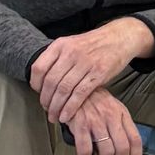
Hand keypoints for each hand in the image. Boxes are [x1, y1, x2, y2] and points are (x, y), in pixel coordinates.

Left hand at [30, 16, 154, 127]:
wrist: (119, 38)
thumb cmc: (94, 44)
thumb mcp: (72, 44)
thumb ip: (57, 59)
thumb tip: (43, 81)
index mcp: (60, 45)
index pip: (39, 68)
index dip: (35, 85)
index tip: (38, 94)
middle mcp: (70, 53)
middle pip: (51, 82)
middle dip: (46, 100)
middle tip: (46, 110)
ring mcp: (85, 63)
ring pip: (64, 90)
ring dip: (56, 107)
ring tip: (55, 116)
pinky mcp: (98, 73)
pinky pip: (79, 94)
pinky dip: (70, 108)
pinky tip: (66, 115)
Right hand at [62, 87, 142, 154]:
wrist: (75, 87)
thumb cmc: (95, 100)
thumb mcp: (114, 108)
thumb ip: (122, 125)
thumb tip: (128, 147)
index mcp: (122, 114)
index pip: (135, 139)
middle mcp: (111, 117)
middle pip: (123, 148)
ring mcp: (96, 121)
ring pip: (107, 151)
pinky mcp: (80, 124)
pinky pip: (86, 149)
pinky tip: (85, 154)